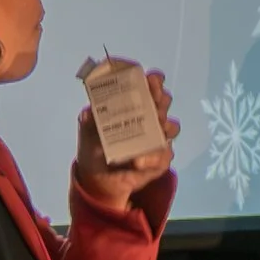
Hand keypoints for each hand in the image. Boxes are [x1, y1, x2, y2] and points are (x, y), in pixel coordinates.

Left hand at [73, 66, 179, 207]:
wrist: (98, 180)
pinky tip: (138, 161)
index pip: (148, 86)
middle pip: (165, 101)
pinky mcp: (160, 159)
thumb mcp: (87, 131)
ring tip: (156, 128)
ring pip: (171, 127)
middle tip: (154, 103)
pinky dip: (152, 158)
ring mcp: (157, 138)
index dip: (154, 81)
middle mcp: (149, 117)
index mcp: (133, 104)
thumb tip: (89, 112)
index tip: (151, 80)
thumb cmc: (94, 148)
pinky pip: (164, 156)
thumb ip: (89, 120)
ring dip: (165, 126)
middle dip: (162, 99)